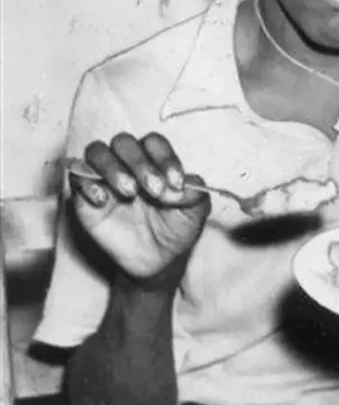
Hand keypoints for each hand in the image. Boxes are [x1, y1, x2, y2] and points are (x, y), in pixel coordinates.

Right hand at [69, 132, 210, 282]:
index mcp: (155, 160)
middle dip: (139, 162)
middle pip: (124, 142)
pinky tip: (104, 201)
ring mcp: (104, 177)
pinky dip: (88, 184)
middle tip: (153, 190)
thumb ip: (194, 193)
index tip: (176, 184)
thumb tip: (183, 185)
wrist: (156, 261)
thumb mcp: (195, 212)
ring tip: (129, 192)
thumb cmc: (176, 228)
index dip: (165, 158)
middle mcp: (127, 163)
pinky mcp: (84, 197)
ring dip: (113, 167)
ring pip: (97, 152)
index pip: (154, 143)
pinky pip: (77, 177)